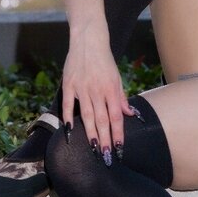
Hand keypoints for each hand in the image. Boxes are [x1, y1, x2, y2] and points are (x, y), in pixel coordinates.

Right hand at [61, 29, 136, 163]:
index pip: (116, 116)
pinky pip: (67, 104)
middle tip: (106, 156)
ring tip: (93, 148)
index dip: (118, 133)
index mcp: (111, 88)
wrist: (89, 40)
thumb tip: (130, 114)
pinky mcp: (68, 84)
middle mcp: (97, 90)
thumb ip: (121, 97)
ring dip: (90, 132)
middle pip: (102, 119)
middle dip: (105, 138)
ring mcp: (81, 87)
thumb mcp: (117, 77)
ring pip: (86, 114)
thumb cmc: (104, 61)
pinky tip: (70, 131)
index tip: (119, 148)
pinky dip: (68, 117)